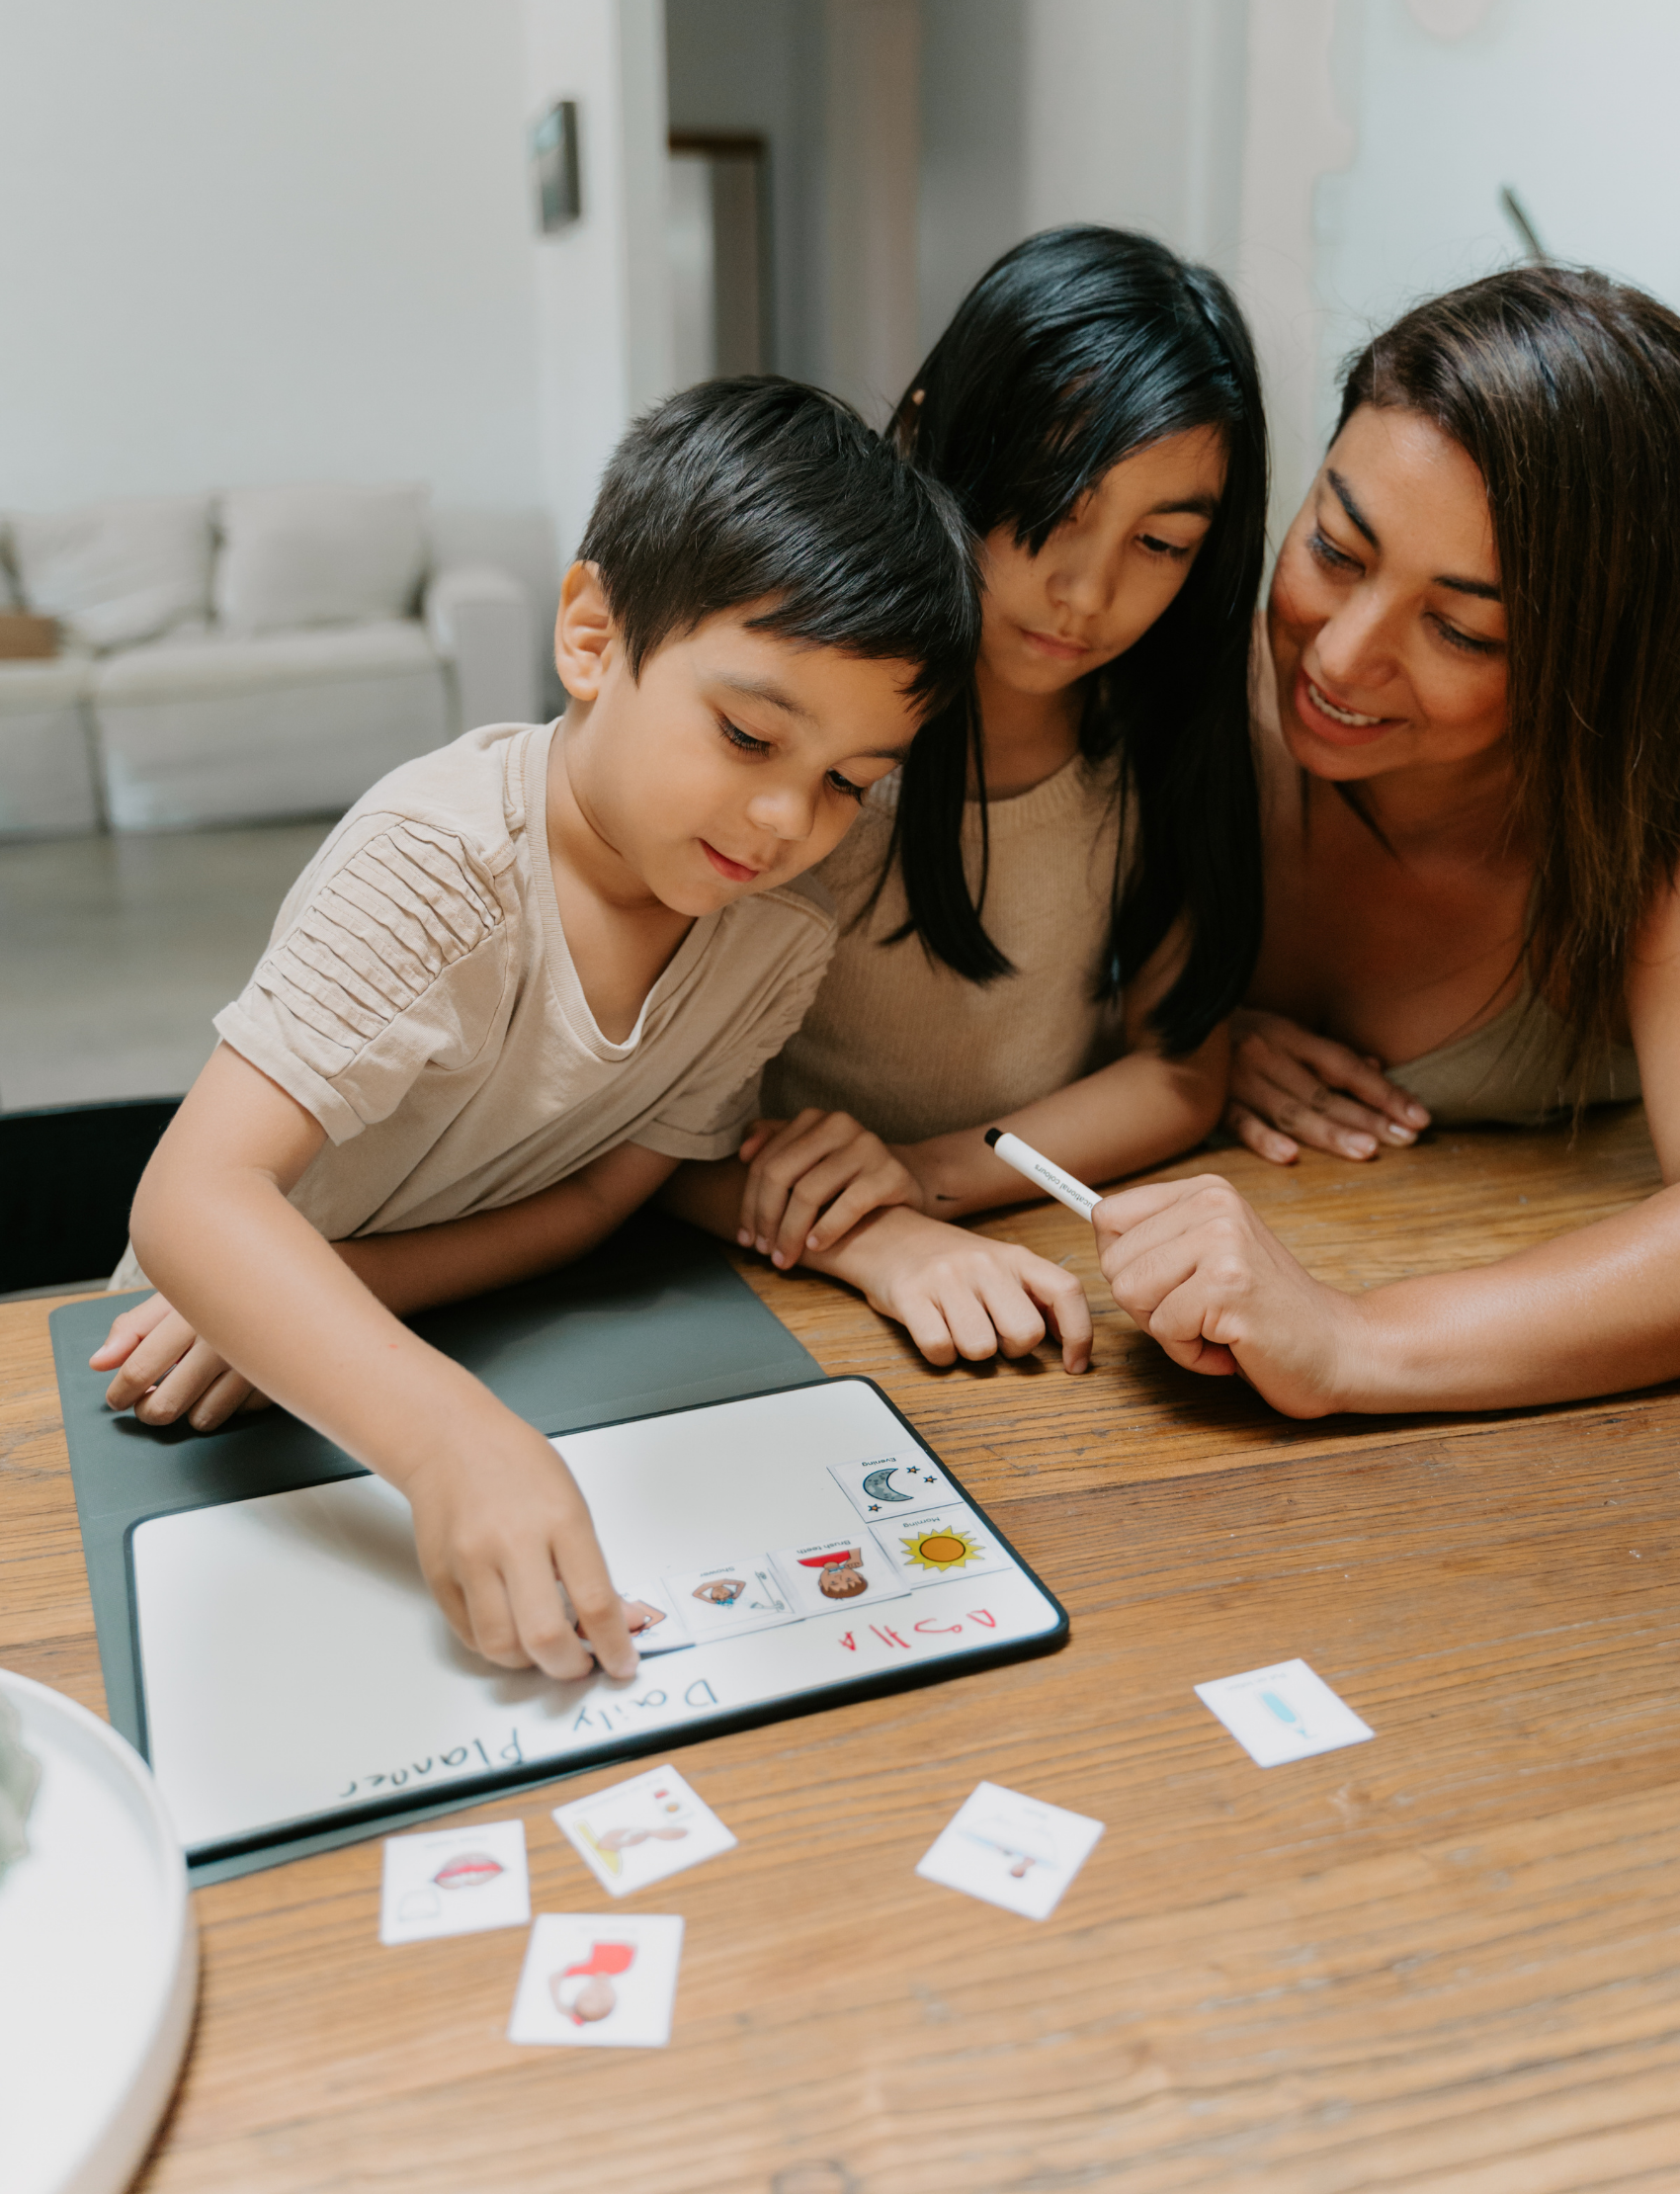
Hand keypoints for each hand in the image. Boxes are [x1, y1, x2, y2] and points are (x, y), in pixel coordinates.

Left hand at [92, 1292, 269, 1430]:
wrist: (289, 1275)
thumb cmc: (223, 1284)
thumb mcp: (175, 1293)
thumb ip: (133, 1327)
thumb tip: (99, 1363)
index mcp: (189, 1315)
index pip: (138, 1370)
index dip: (120, 1392)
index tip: (118, 1398)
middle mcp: (220, 1341)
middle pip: (165, 1404)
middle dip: (149, 1410)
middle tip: (150, 1401)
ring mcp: (252, 1364)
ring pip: (203, 1418)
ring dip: (191, 1411)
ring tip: (192, 1390)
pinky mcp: (278, 1378)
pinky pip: (240, 1412)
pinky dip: (232, 1402)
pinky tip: (231, 1381)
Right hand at [404, 1422, 638, 1681]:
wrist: (451, 1441)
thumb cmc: (517, 1465)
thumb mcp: (573, 1504)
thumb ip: (592, 1566)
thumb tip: (616, 1620)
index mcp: (560, 1520)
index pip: (595, 1602)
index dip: (615, 1646)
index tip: (622, 1664)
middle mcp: (512, 1542)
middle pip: (544, 1636)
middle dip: (569, 1667)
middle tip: (580, 1665)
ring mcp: (471, 1561)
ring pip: (501, 1646)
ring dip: (530, 1662)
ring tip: (543, 1648)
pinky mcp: (440, 1577)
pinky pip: (470, 1635)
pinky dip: (496, 1646)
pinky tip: (512, 1631)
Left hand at [737, 1109, 926, 1268]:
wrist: (908, 1179)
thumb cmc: (847, 1175)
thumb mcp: (811, 1155)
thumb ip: (775, 1145)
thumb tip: (743, 1152)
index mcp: (813, 1119)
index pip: (765, 1163)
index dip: (749, 1204)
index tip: (746, 1237)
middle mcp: (839, 1125)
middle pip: (780, 1175)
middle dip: (766, 1219)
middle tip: (764, 1252)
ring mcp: (867, 1147)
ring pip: (808, 1193)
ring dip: (791, 1233)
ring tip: (785, 1257)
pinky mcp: (890, 1173)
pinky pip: (849, 1205)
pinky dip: (827, 1229)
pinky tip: (816, 1246)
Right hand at [833, 1207, 1092, 1372]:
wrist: (887, 1235)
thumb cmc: (949, 1261)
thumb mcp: (999, 1266)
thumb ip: (1034, 1296)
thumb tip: (1070, 1340)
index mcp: (1015, 1257)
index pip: (1066, 1292)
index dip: (1080, 1335)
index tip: (1074, 1365)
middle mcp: (984, 1264)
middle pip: (1025, 1333)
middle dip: (1012, 1349)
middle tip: (995, 1336)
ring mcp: (946, 1279)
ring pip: (980, 1348)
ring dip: (971, 1352)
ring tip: (958, 1329)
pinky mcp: (910, 1296)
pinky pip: (940, 1350)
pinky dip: (940, 1355)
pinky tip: (935, 1334)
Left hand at [1093, 1173, 1366, 1415]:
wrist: (1338, 1348)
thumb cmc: (1264, 1310)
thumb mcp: (1208, 1254)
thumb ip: (1157, 1237)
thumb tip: (1089, 1218)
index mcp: (1204, 1190)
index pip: (1107, 1217)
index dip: (1125, 1264)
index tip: (1170, 1282)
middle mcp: (1213, 1205)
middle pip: (1113, 1262)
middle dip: (1147, 1304)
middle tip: (1203, 1311)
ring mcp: (1222, 1244)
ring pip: (1131, 1295)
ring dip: (1169, 1330)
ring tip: (1218, 1325)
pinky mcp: (1227, 1288)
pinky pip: (1164, 1330)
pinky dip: (1191, 1354)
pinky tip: (1233, 1343)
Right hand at [1226, 1009, 1429, 1163]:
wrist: (1170, 1025)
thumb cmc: (1234, 1033)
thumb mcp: (1281, 1030)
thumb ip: (1324, 1055)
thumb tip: (1375, 1069)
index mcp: (1288, 1036)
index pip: (1345, 1067)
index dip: (1383, 1092)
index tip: (1419, 1118)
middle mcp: (1267, 1055)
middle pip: (1325, 1094)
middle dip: (1368, 1119)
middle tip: (1404, 1141)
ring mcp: (1239, 1081)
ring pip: (1293, 1112)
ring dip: (1330, 1133)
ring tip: (1366, 1151)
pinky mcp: (1212, 1104)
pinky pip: (1240, 1124)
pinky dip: (1263, 1139)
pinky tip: (1289, 1156)